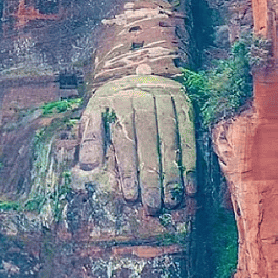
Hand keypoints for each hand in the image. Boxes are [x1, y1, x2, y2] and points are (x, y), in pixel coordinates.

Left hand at [77, 75, 195, 211]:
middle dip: (151, 177)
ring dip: (172, 173)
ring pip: (170, 140)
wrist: (137, 70)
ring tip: (171, 201)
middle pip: (149, 142)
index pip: (125, 139)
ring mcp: (167, 98)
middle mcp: (144, 97)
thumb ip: (90, 138)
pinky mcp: (184, 103)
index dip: (128, 169)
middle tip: (153, 206)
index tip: (131, 196)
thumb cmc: (112, 103)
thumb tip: (87, 166)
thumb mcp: (95, 112)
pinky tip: (189, 186)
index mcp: (119, 100)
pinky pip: (189, 135)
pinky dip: (190, 162)